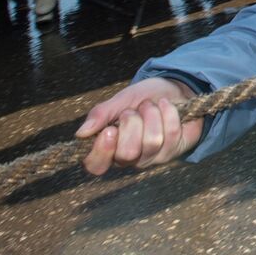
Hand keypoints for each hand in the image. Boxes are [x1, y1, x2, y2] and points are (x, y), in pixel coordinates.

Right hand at [76, 77, 201, 174]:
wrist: (173, 89)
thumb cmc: (143, 98)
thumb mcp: (120, 100)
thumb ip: (101, 114)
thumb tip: (81, 133)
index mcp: (110, 147)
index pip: (96, 165)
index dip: (102, 152)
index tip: (110, 130)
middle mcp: (130, 158)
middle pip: (127, 153)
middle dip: (132, 123)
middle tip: (135, 111)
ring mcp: (153, 157)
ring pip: (152, 142)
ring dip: (152, 114)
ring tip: (152, 106)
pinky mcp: (174, 150)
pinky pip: (171, 133)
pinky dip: (168, 112)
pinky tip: (167, 106)